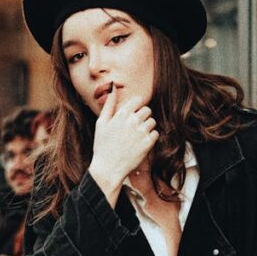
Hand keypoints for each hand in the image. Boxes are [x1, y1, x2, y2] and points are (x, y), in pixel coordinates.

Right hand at [89, 88, 157, 202]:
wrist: (108, 168)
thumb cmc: (102, 145)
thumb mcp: (101, 123)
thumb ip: (109, 104)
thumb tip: (112, 87)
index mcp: (121, 114)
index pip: (138, 100)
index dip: (136, 106)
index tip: (133, 114)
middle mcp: (133, 121)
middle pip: (147, 110)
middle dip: (142, 117)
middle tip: (134, 127)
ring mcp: (141, 132)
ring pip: (152, 122)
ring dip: (147, 127)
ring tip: (136, 137)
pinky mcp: (148, 143)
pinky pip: (155, 134)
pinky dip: (150, 138)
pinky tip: (140, 144)